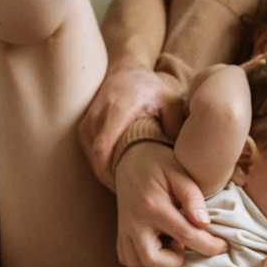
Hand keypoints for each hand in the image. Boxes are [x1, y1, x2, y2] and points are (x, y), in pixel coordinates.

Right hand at [79, 64, 186, 186]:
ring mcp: (87, 122)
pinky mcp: (84, 127)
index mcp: (117, 109)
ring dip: (107, 173)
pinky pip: (90, 153)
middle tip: (131, 196)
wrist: (125, 69)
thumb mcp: (170, 99)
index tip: (127, 187)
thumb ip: (176, 123)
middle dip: (111, 179)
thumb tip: (181, 152)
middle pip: (96, 158)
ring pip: (92, 158)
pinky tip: (120, 174)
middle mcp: (97, 116)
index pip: (103, 148)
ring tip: (128, 187)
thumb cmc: (150, 87)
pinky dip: (103, 165)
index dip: (111, 172)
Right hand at [114, 141, 226, 266]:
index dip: (208, 246)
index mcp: (154, 205)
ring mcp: (125, 228)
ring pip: (136, 262)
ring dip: (157, 262)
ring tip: (171, 244)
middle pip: (153, 258)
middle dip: (175, 261)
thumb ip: (193, 198)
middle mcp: (135, 221)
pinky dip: (142, 259)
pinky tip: (157, 245)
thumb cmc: (159, 164)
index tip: (222, 246)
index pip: (185, 235)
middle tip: (186, 246)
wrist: (129, 157)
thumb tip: (204, 224)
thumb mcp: (179, 172)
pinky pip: (126, 258)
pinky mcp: (120, 232)